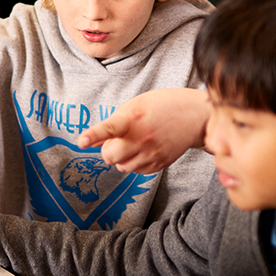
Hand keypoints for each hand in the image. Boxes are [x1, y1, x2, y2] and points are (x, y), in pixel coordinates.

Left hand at [77, 88, 211, 173]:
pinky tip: (145, 149)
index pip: (110, 128)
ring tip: (134, 142)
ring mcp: (152, 153)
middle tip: (119, 139)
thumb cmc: (162, 105)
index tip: (82, 141)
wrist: (194, 115)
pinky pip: (136, 171)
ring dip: (121, 158)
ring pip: (122, 167)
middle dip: (109, 150)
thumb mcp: (135, 104)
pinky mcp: (159, 164)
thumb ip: (113, 122)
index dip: (94, 135)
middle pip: (110, 157)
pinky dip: (135, 163)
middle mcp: (142, 138)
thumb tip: (93, 141)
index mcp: (134, 118)